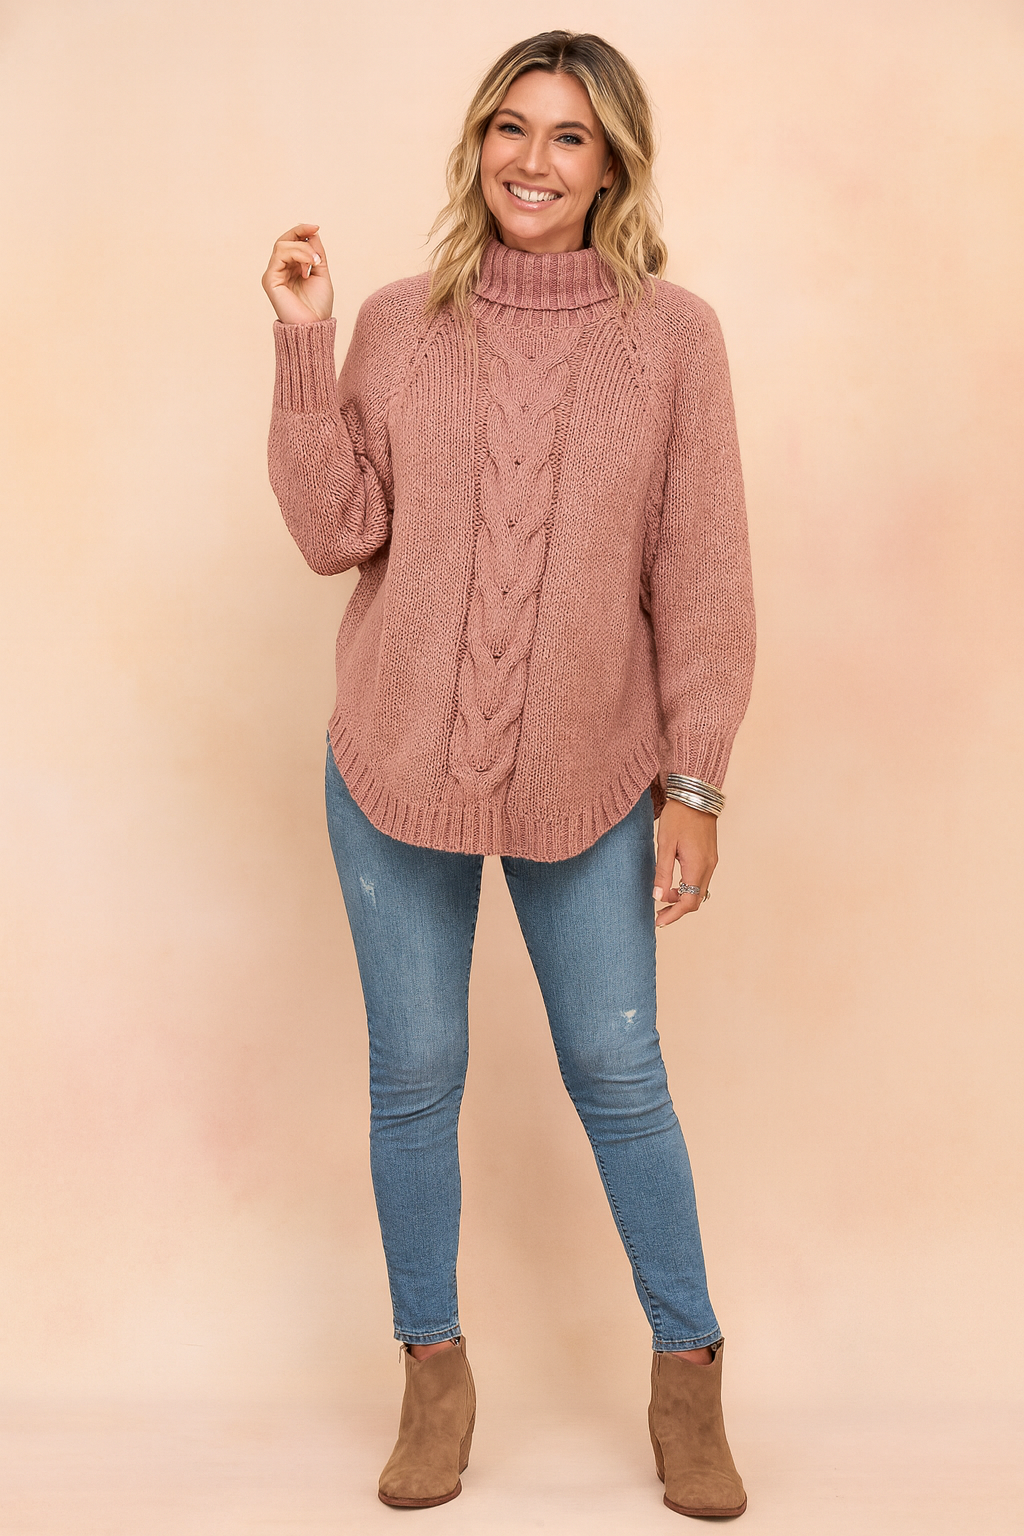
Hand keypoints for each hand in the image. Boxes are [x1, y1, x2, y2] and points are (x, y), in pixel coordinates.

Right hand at [261, 222, 334, 323]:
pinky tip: (308, 267)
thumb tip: (313, 232)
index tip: (316, 227)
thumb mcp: (321, 273)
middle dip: (300, 232)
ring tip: (315, 261)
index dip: (302, 231)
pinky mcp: (269, 279)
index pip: (291, 243)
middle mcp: (279, 270)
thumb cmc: (318, 306)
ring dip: (302, 248)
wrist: (315, 327)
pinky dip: (297, 254)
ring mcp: (273, 274)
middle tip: (314, 230)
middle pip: (284, 240)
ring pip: (282, 245)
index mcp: (291, 269)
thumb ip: (316, 254)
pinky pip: (280, 255)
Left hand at [653, 798, 717, 927]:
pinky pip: (701, 879)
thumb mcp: (665, 844)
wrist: (696, 794)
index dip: (674, 915)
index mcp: (697, 866)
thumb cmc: (678, 816)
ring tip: (663, 898)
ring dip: (683, 898)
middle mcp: (709, 866)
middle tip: (659, 915)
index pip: (688, 902)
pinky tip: (674, 884)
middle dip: (678, 910)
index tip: (659, 922)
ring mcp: (712, 861)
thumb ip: (662, 872)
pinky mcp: (710, 855)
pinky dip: (688, 887)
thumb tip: (658, 898)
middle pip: (696, 900)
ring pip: (699, 890)